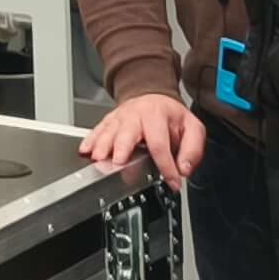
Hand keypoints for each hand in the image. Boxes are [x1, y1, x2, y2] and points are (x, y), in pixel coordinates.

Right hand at [82, 92, 203, 189]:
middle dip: (122, 149)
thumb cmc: (170, 116)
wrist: (154, 98)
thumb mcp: (192, 128)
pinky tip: (86, 150)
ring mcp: (120, 118)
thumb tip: (183, 169)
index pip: (160, 144)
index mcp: (157, 115)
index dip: (165, 166)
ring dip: (102, 146)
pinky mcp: (109, 121)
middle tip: (119, 163)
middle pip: (127, 133)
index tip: (171, 181)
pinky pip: (97, 130)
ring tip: (98, 159)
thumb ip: (192, 150)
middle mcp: (136, 115)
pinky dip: (90, 141)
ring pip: (108, 131)